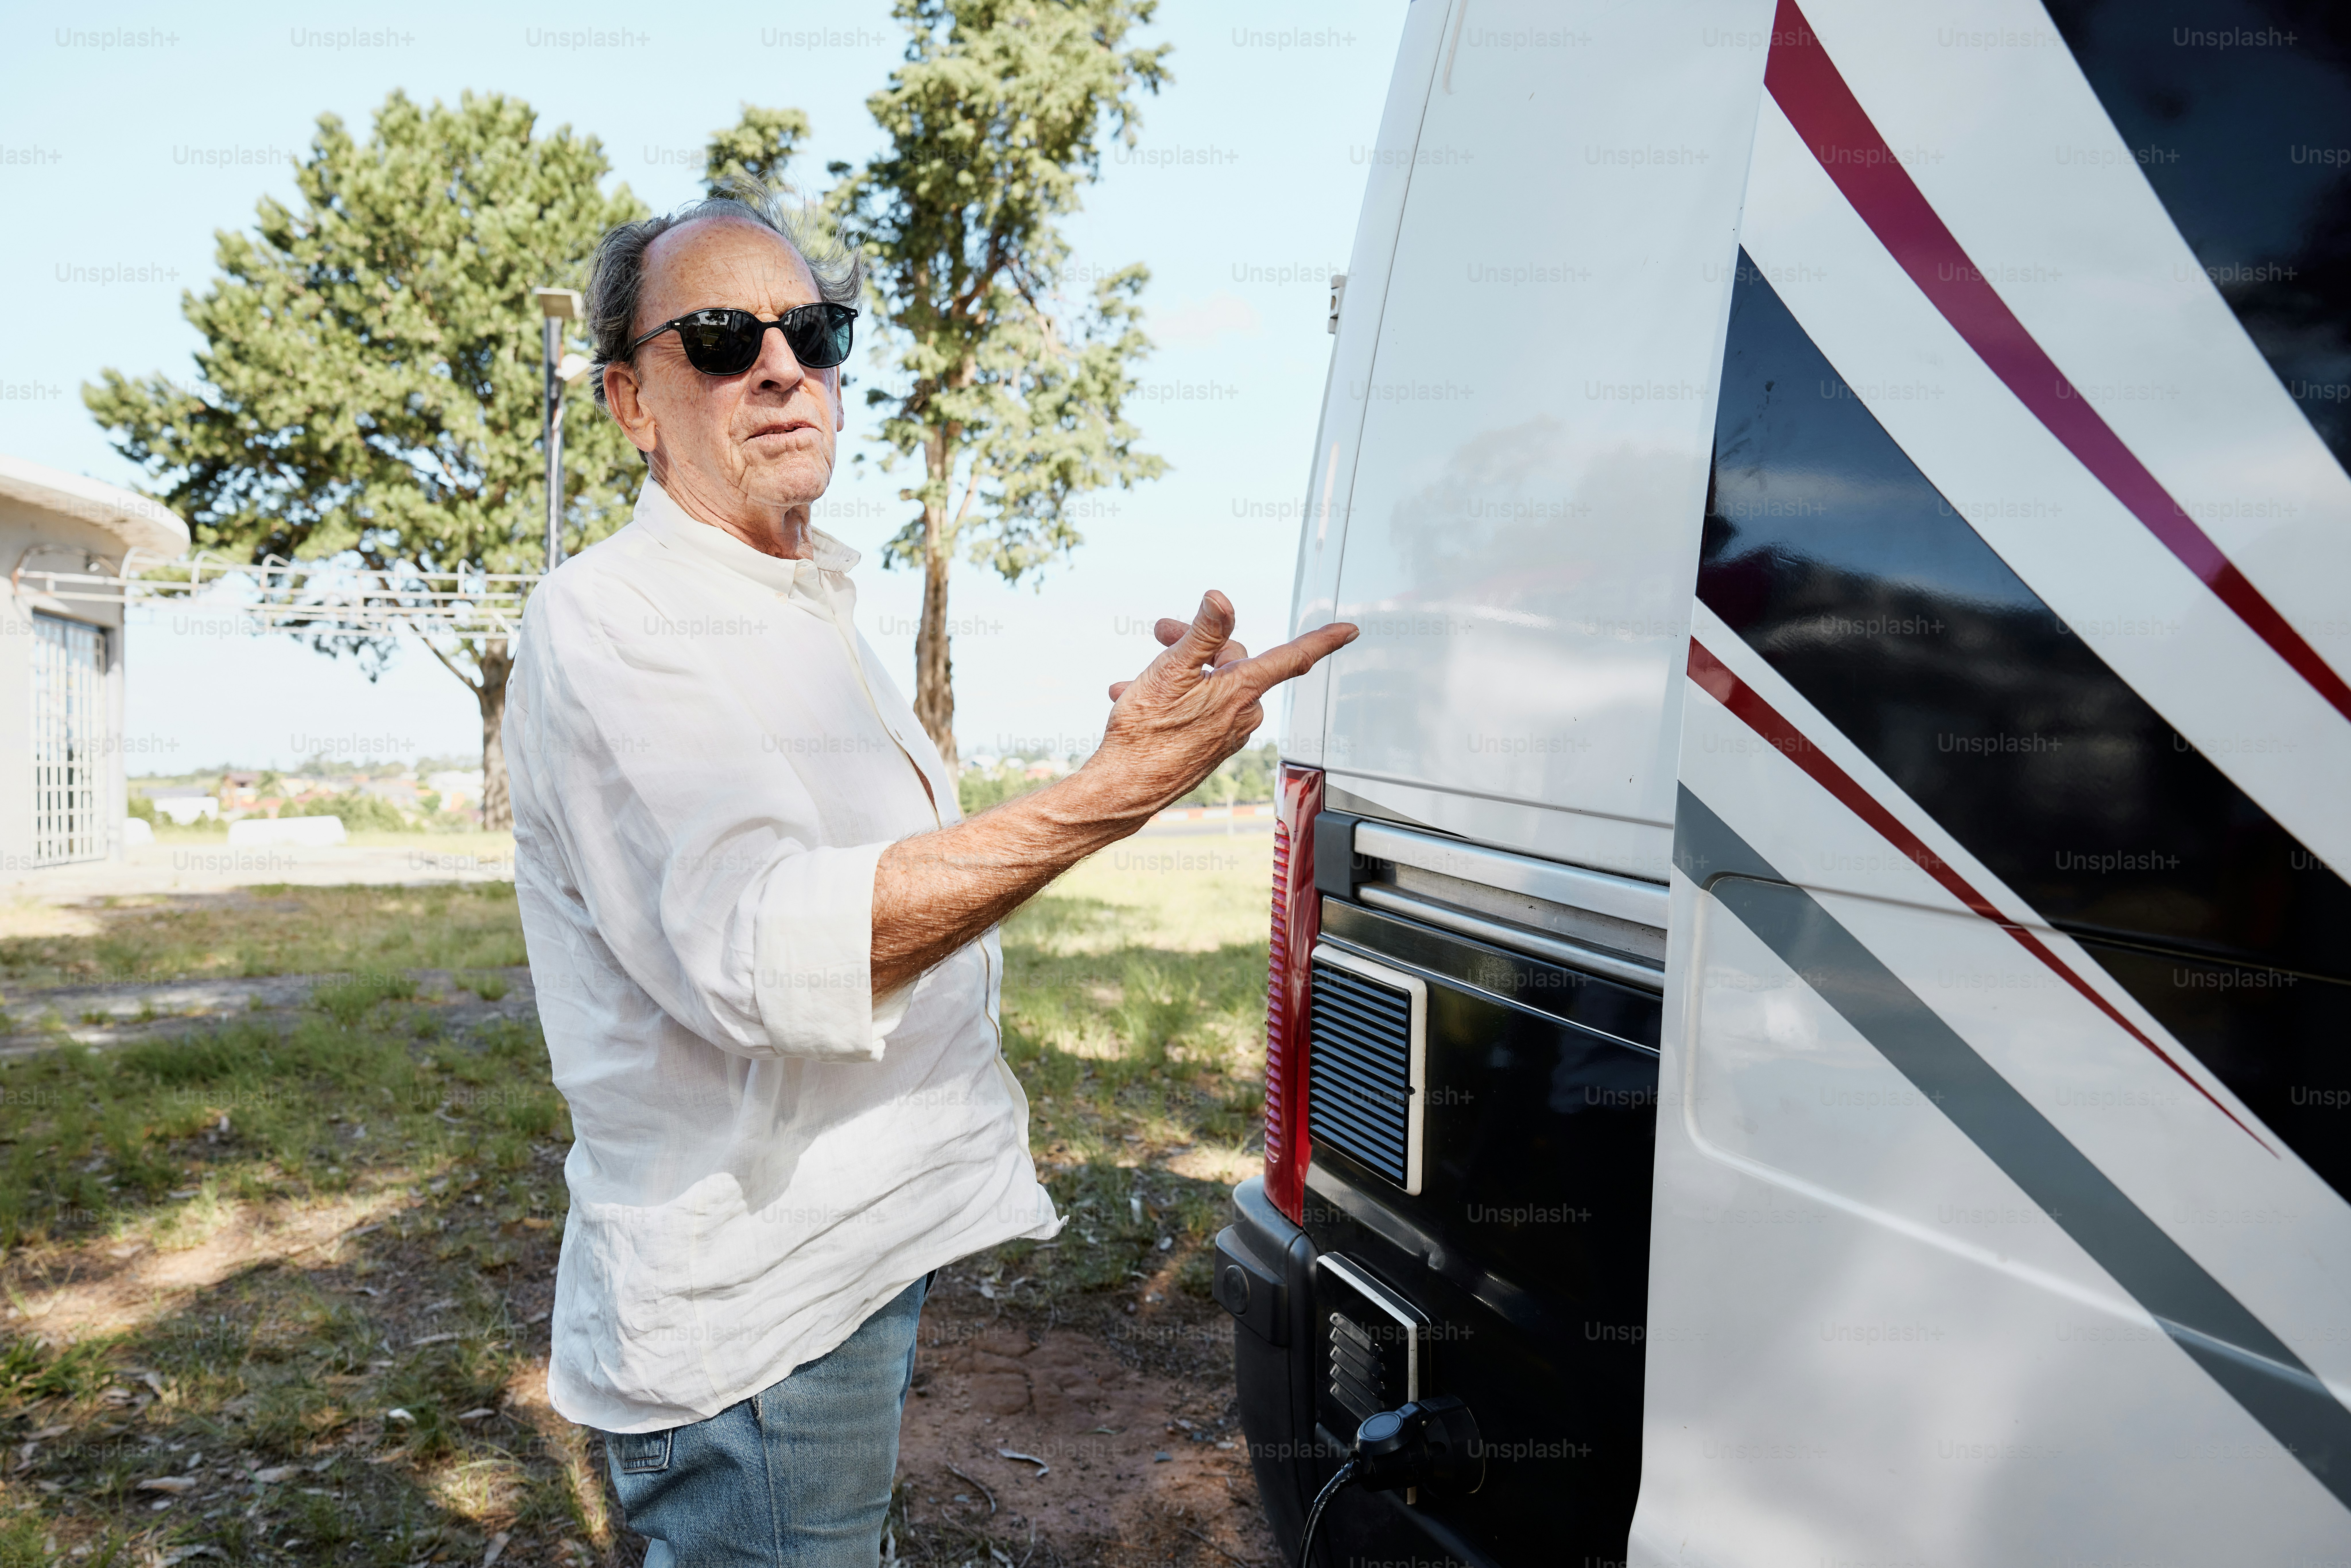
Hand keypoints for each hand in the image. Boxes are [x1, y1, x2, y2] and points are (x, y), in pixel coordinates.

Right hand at [1088, 591, 1356, 812]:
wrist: (1125, 789)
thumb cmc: (1146, 733)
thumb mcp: (1170, 670)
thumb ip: (1201, 633)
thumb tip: (1222, 600)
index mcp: (1241, 691)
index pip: (1292, 657)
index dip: (1323, 639)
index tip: (1349, 630)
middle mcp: (1243, 714)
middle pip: (1234, 660)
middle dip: (1198, 643)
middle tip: (1160, 634)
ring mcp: (1228, 733)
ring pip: (1213, 683)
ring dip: (1179, 672)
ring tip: (1139, 676)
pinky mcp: (1212, 748)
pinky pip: (1202, 708)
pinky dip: (1175, 698)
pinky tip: (1140, 696)